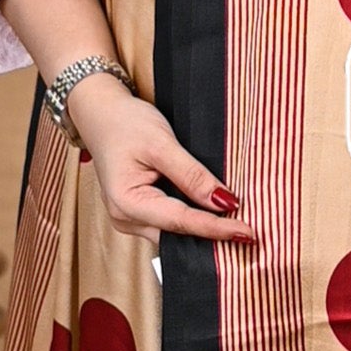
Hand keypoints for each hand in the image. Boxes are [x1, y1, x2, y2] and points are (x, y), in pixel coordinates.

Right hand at [70, 72, 251, 245]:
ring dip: (203, 231)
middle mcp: (126, 219)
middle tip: (249, 233)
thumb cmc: (125, 123)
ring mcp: (131, 220)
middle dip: (212, 237)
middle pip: (177, 236)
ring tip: (237, 226)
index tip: (246, 233)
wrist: (101, 114)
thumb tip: (225, 202)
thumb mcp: (162, 143)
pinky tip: (215, 217)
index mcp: (127, 203)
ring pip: (174, 235)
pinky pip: (169, 225)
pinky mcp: (139, 214)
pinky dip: (192, 221)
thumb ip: (192, 175)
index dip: (216, 229)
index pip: (181, 222)